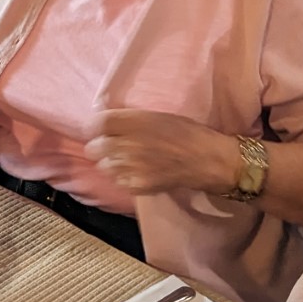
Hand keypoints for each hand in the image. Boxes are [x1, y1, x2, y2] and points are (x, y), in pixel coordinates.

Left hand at [82, 110, 238, 197]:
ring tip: (130, 160)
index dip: (97, 127)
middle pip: (93, 148)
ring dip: (112, 164)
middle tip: (117, 146)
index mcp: (134, 121)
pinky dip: (124, 178)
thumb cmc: (187, 133)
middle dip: (102, 147)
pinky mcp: (136, 186)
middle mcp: (128, 143)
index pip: (96, 123)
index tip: (103, 130)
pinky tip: (139, 172)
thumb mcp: (157, 116)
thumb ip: (130, 120)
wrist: (209, 160)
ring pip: (103, 167)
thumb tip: (106, 123)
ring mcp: (131, 167)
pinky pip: (117, 182)